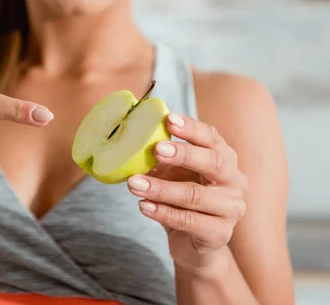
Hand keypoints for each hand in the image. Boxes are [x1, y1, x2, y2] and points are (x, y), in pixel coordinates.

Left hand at [127, 114, 247, 272]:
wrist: (193, 245)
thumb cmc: (182, 201)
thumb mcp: (171, 175)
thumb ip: (159, 159)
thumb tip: (131, 140)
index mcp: (224, 160)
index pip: (212, 138)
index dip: (192, 128)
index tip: (169, 120)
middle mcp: (234, 182)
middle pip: (214, 163)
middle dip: (184, 154)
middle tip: (156, 149)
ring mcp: (230, 209)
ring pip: (196, 195)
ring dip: (161, 189)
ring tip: (134, 184)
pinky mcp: (219, 234)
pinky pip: (189, 221)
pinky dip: (163, 212)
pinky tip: (143, 206)